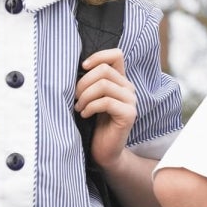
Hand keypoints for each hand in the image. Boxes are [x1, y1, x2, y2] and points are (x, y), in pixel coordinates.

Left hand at [74, 48, 136, 168]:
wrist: (104, 151)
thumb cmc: (94, 124)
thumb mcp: (91, 98)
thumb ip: (91, 82)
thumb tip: (77, 67)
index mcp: (120, 81)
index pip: (116, 55)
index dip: (98, 56)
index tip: (83, 67)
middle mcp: (129, 88)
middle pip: (104, 70)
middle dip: (83, 82)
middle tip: (75, 97)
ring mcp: (131, 101)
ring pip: (104, 85)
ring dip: (85, 96)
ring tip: (79, 108)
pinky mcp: (129, 114)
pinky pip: (106, 102)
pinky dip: (90, 107)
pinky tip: (85, 114)